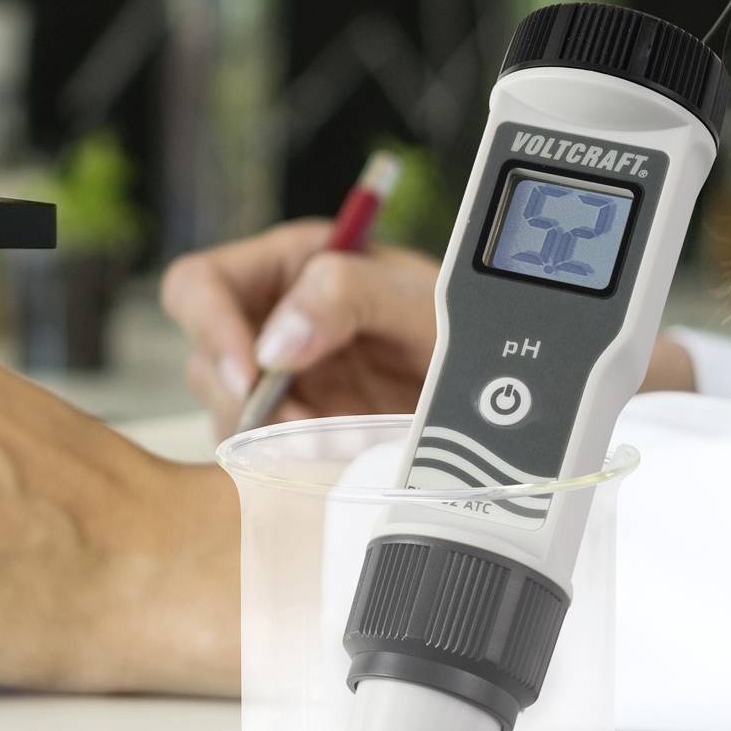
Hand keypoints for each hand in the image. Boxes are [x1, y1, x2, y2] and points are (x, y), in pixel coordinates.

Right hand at [160, 220, 703, 437]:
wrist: (529, 387)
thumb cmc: (479, 324)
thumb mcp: (418, 300)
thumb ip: (344, 297)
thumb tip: (274, 339)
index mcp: (295, 266)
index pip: (200, 288)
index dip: (211, 328)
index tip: (250, 372)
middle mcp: (281, 321)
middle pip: (208, 362)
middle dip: (248, 400)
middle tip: (303, 426)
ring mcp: (293, 382)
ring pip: (234, 418)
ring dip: (276, 438)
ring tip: (342, 441)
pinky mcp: (310, 434)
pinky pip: (272, 456)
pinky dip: (298, 464)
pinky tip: (343, 457)